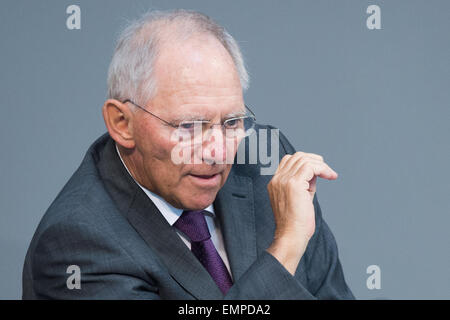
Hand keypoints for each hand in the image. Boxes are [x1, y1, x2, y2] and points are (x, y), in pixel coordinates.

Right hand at [266, 152, 337, 274]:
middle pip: (296, 156)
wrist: (291, 236)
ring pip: (304, 159)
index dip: (305, 161)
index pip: (288, 161)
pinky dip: (323, 168)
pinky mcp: (293, 184)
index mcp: (275, 183)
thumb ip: (306, 183)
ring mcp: (283, 181)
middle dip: (315, 160)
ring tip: (330, 174)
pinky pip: (310, 167)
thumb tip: (316, 172)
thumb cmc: (296, 223)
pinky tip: (330, 176)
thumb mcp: (301, 197)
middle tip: (327, 170)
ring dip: (321, 165)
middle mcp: (277, 180)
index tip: (318, 171)